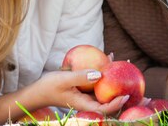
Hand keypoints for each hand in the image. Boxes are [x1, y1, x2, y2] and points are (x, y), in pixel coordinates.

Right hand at [0, 69, 127, 123]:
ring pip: (103, 88)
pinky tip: (106, 58)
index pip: (104, 109)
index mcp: (84, 105)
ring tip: (120, 61)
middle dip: (120, 88)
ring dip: (113, 77)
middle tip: (129, 73)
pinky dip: (102, 71)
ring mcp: (86, 94)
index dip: (117, 103)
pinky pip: (96, 81)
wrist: (37, 91)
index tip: (126, 94)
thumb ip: (81, 77)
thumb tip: (101, 74)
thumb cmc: (48, 87)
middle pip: (108, 99)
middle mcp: (87, 101)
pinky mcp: (83, 87)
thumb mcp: (64, 79)